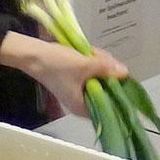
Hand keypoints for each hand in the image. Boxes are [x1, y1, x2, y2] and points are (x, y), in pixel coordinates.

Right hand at [0, 32, 127, 117]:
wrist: (33, 54)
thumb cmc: (57, 65)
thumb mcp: (85, 65)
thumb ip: (106, 69)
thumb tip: (125, 73)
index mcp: (82, 107)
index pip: (108, 105)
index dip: (117, 91)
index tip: (120, 76)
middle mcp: (81, 102)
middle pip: (105, 89)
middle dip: (106, 71)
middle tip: (100, 58)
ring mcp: (78, 90)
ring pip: (99, 78)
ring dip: (99, 64)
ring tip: (91, 53)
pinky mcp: (76, 79)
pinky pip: (91, 73)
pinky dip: (92, 63)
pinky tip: (89, 52)